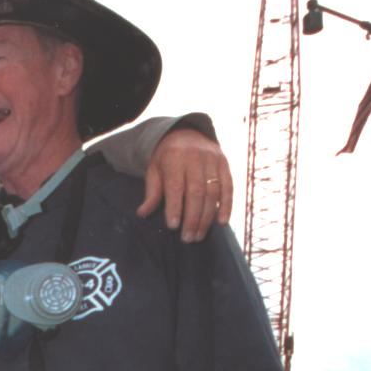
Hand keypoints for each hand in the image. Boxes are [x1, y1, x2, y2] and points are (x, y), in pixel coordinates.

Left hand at [137, 127, 232, 242]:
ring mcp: (213, 160)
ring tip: (199, 235)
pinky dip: (226, 205)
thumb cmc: (166, 158)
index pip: (176, 187)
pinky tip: (222, 222)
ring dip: (207, 217)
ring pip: (213, 192)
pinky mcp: (224, 164)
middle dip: (192, 218)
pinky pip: (228, 187)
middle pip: (196, 192)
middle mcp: (196, 158)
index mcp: (175, 158)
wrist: (186, 132)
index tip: (173, 227)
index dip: (175, 207)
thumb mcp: (154, 170)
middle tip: (187, 238)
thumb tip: (142, 213)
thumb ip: (152, 192)